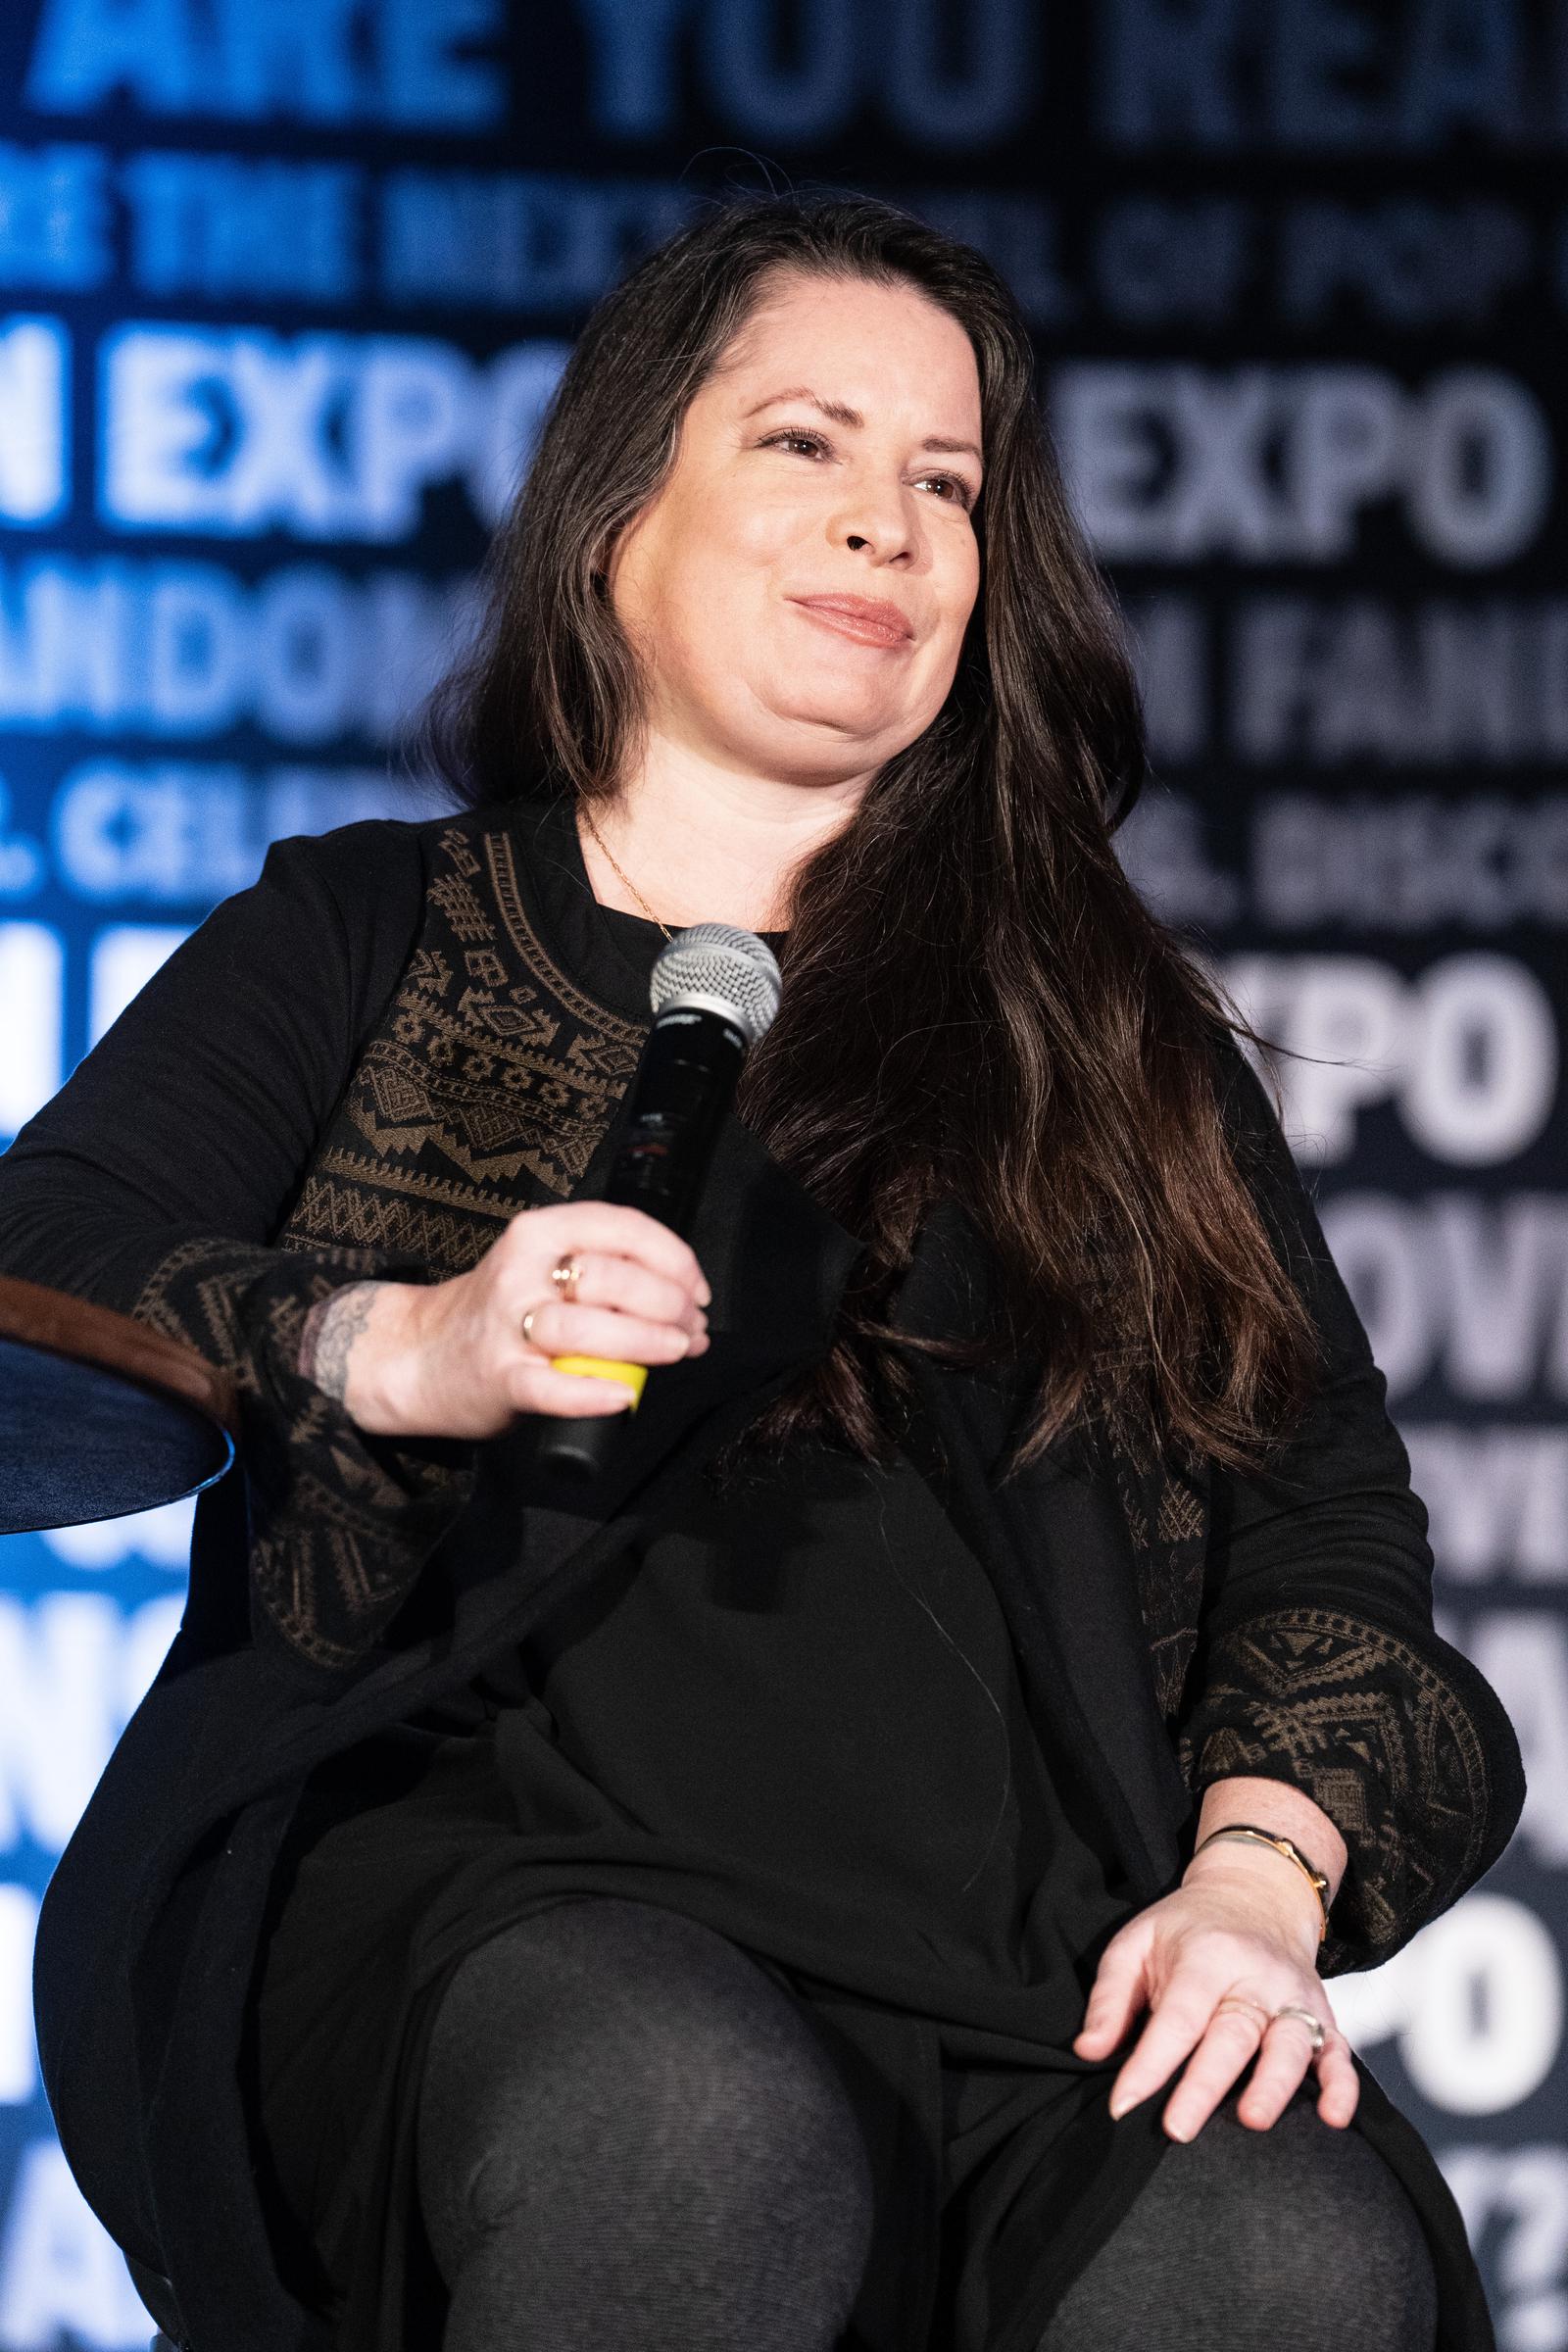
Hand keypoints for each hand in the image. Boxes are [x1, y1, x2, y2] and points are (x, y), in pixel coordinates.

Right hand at [299, 1201, 710, 1438]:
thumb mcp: (543, 1265)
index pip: (624, 1228)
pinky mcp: (499, 1376)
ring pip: (589, 1326)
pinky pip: (553, 1387)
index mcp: (541, 1232)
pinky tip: (622, 1396)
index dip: (676, 1259)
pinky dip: (593, 1393)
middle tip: (692, 1330)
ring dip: (647, 1341)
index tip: (698, 1290)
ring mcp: (508, 1324)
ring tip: (676, 1351)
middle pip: (614, 1278)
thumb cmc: (502, 1312)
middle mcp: (522, 1269)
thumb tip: (685, 1299)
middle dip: (670, 1305)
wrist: (420, 1355)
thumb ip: (602, 1268)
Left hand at [1072, 1843, 1357, 2140]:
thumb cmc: (1188, 1929)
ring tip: (1252, 2119)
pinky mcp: (1324, 2018)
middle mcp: (1255, 1978)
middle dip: (1206, 2084)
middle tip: (1178, 2128)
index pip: (1177, 2016)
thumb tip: (1089, 2052)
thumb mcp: (1136, 1943)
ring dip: (1274, 2084)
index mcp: (1206, 1957)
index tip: (1122, 2104)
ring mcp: (1294, 1999)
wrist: (1255, 1896)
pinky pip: (1340, 2055)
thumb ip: (1111, 1998)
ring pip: (1291, 2045)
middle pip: (1233, 2034)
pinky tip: (1334, 2118)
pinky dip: (1342, 2087)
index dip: (1149, 2063)